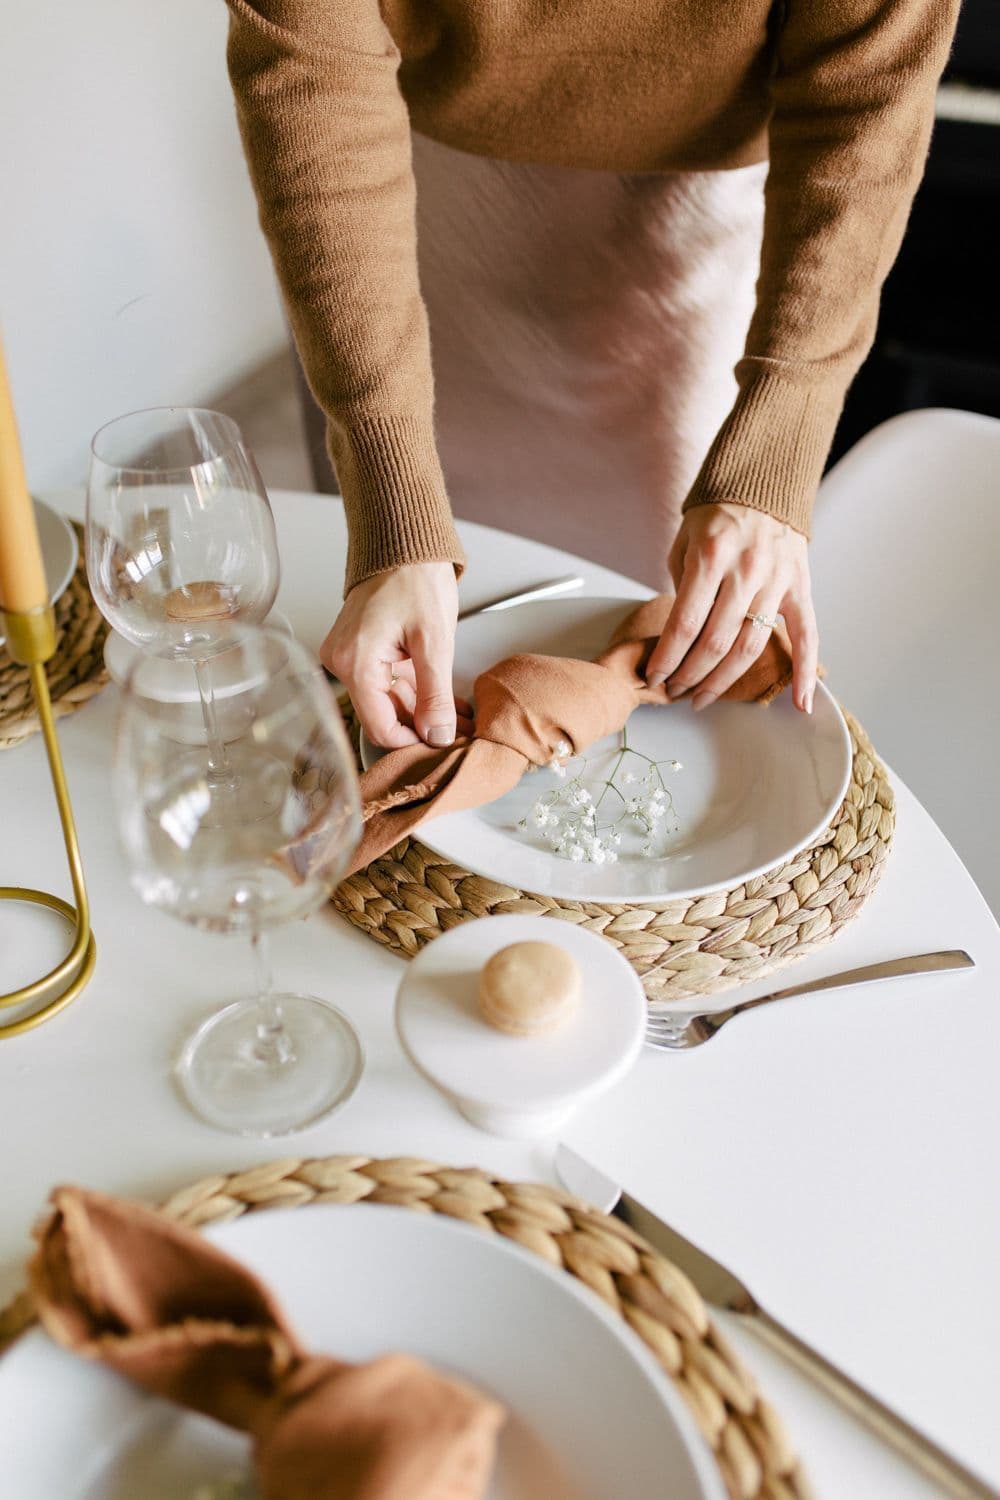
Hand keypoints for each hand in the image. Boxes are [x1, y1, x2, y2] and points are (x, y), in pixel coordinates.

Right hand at [320, 563, 472, 748]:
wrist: (404, 544)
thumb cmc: (415, 578)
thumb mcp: (434, 641)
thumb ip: (435, 694)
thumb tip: (438, 734)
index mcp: (354, 662)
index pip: (378, 726)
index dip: (412, 740)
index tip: (442, 742)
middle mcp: (342, 662)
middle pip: (382, 715)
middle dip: (421, 726)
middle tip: (459, 732)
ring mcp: (348, 657)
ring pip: (386, 702)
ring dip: (422, 711)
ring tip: (459, 718)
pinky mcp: (359, 652)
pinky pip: (385, 684)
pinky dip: (414, 693)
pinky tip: (443, 701)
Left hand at [646, 503, 818, 712]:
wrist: (763, 481)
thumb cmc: (717, 513)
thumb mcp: (685, 541)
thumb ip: (682, 586)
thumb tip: (679, 636)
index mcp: (711, 556)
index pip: (685, 622)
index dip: (667, 657)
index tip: (654, 676)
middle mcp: (747, 570)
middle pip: (716, 642)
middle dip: (689, 674)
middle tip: (673, 691)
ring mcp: (777, 581)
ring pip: (751, 647)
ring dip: (723, 681)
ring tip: (702, 698)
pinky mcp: (799, 588)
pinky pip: (807, 636)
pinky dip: (806, 672)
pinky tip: (800, 704)